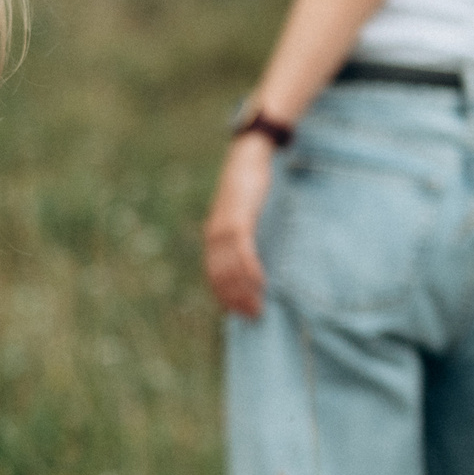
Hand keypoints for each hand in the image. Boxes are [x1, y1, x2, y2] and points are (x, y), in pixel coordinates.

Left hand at [203, 132, 275, 318]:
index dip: (225, 296)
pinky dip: (250, 270)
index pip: (214, 275)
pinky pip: (242, 252)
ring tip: (258, 307)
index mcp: (213, 237)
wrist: (248, 157)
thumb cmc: (248, 187)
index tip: (239, 314)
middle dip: (236, 300)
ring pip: (231, 269)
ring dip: (244, 291)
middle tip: (253, 317)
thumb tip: (254, 260)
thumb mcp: (242, 215)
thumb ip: (243, 237)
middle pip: (221, 277)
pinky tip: (260, 284)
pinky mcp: (238, 220)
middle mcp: (214, 235)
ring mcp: (224, 228)